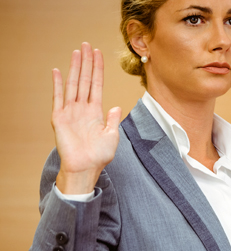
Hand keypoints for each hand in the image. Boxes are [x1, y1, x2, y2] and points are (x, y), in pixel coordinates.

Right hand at [52, 42, 120, 194]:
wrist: (86, 168)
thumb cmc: (99, 155)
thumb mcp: (112, 136)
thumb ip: (113, 120)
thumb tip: (117, 107)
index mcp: (96, 112)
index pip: (97, 85)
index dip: (98, 70)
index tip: (99, 54)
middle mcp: (83, 108)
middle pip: (84, 80)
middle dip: (87, 63)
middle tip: (87, 45)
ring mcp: (71, 112)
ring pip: (73, 84)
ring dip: (75, 68)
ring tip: (77, 52)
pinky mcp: (60, 118)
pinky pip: (58, 98)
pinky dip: (57, 85)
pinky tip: (57, 71)